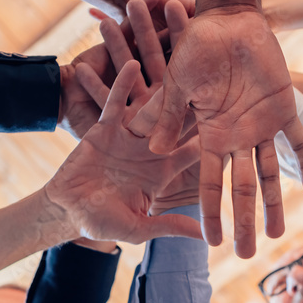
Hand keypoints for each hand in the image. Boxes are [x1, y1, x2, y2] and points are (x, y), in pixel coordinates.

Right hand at [44, 60, 201, 243]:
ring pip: (149, 108)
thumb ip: (170, 226)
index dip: (212, 140)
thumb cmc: (102, 223)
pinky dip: (122, 84)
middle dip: (193, 104)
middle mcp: (148, 150)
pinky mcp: (105, 128)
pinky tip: (133, 63)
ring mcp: (127, 137)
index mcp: (161, 172)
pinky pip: (115, 102)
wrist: (66, 211)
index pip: (192, 153)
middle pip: (176, 124)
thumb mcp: (140, 227)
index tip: (236, 123)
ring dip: (162, 87)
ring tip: (181, 64)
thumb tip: (206, 239)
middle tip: (216, 80)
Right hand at [128, 1, 302, 257]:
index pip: (209, 184)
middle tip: (245, 254)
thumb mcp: (177, 84)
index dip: (211, 213)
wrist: (227, 19)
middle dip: (242, 221)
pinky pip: (298, 142)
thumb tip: (153, 149)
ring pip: (268, 175)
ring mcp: (261, 126)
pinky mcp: (285, 109)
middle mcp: (236, 138)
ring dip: (272, 204)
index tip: (212, 243)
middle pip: (241, 189)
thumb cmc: (197, 47)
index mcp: (209, 136)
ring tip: (275, 235)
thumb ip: (168, 117)